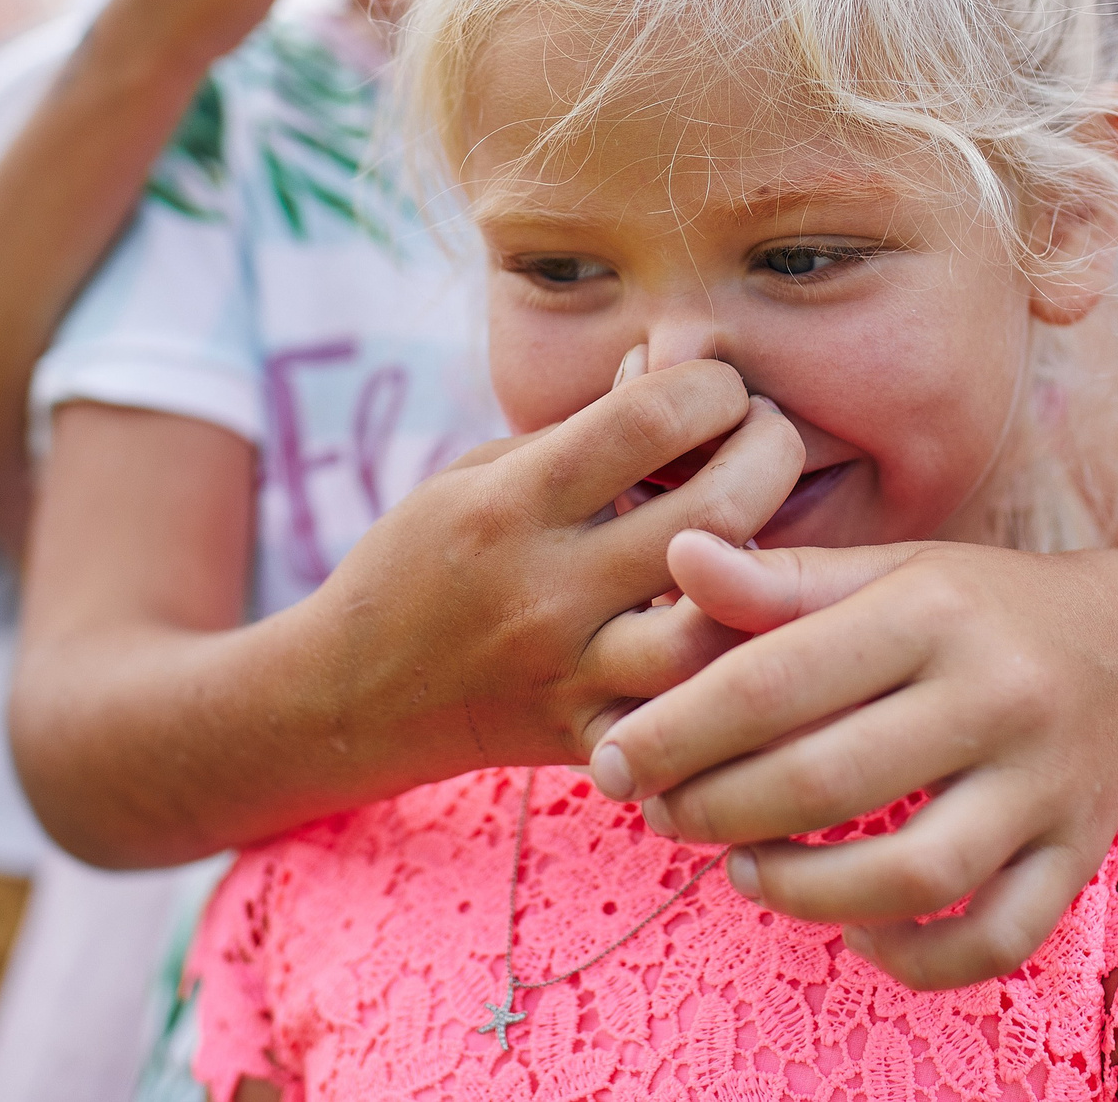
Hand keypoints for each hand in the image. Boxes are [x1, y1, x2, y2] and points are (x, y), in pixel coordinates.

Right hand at [302, 360, 804, 781]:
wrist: (349, 694)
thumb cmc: (425, 559)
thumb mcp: (479, 471)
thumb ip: (581, 434)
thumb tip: (677, 375)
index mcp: (513, 505)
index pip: (650, 418)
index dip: (710, 386)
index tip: (718, 390)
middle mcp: (547, 590)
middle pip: (716, 511)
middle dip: (768, 453)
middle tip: (763, 443)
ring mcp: (573, 675)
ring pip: (718, 630)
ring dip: (763, 571)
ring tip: (758, 538)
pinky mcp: (590, 741)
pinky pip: (686, 720)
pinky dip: (725, 678)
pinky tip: (735, 633)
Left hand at [584, 532, 1117, 990]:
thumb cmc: (985, 606)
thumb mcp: (892, 569)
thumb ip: (782, 579)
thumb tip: (676, 555)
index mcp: (933, 610)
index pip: (778, 679)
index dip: (677, 729)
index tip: (610, 758)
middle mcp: (996, 695)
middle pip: (829, 780)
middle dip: (716, 810)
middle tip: (658, 817)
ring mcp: (1045, 785)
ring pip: (913, 873)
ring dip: (806, 890)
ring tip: (744, 871)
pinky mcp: (1078, 855)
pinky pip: (998, 937)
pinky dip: (920, 956)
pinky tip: (857, 932)